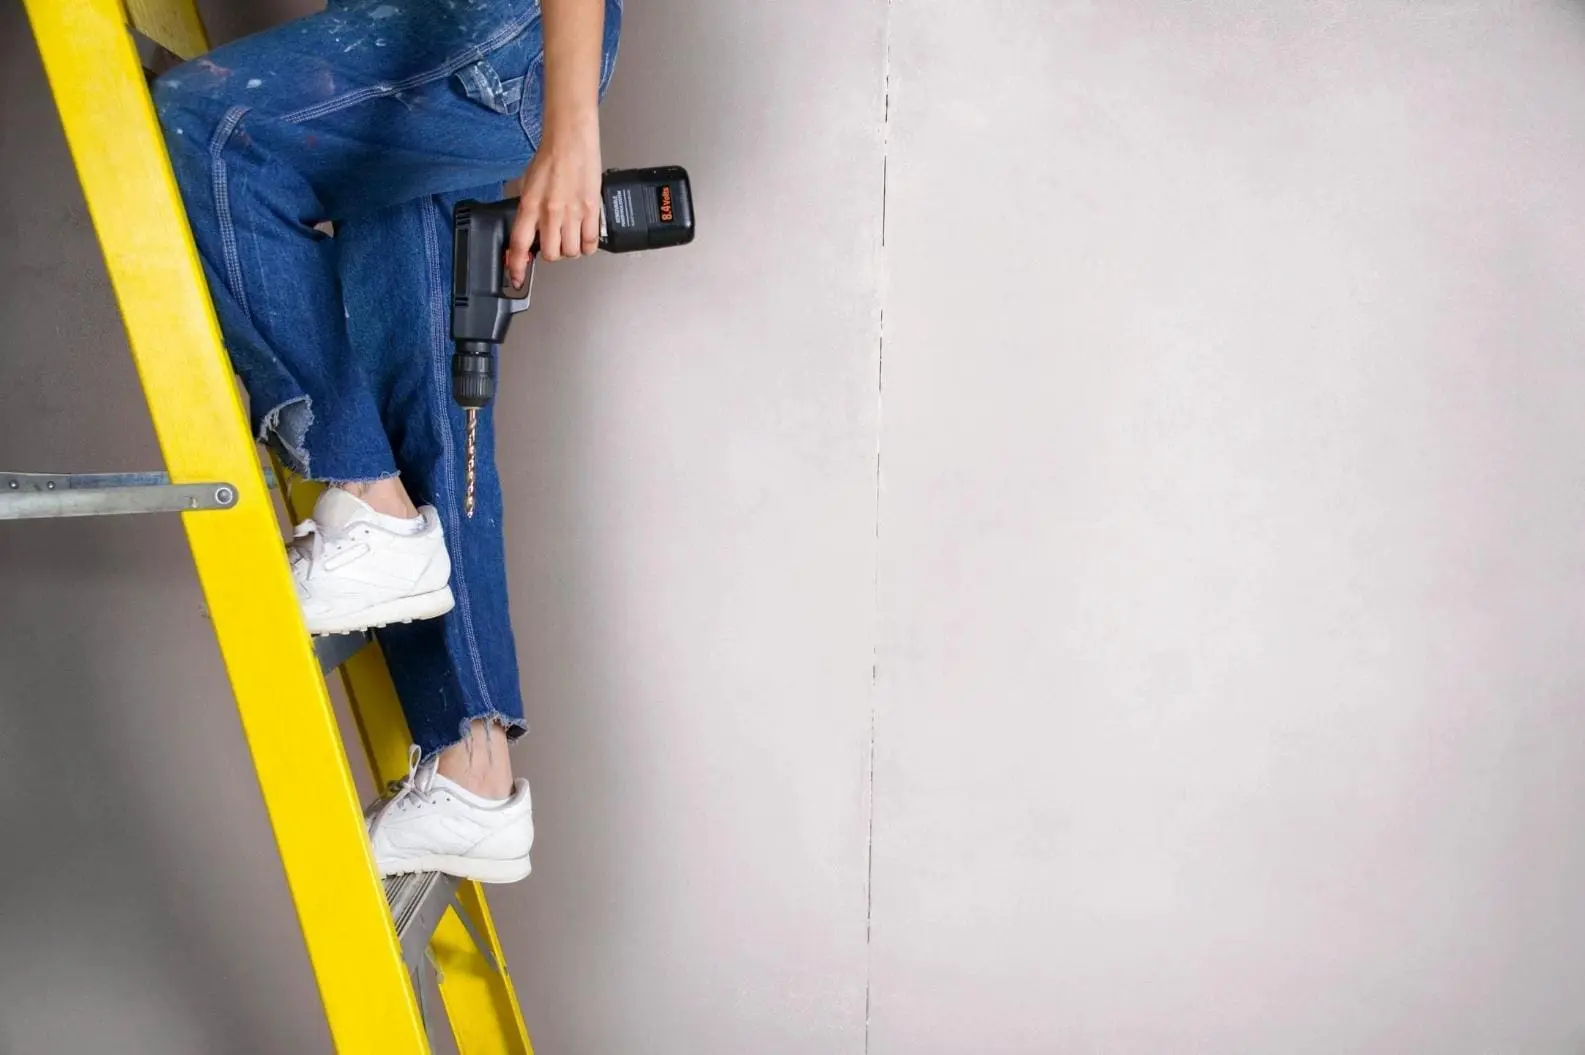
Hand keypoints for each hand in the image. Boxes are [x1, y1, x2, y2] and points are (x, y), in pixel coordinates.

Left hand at [506, 114, 601, 284]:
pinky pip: (590, 244)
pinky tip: (584, 237)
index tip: (517, 278)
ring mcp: (572, 214)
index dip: (517, 266)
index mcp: (529, 206)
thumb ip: (527, 210)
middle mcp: (550, 213)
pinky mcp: (591, 211)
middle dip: (551, 253)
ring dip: (570, 250)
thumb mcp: (528, 184)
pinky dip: (587, 246)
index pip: (519, 245)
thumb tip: (527, 231)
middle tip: (553, 243)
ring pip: (570, 252)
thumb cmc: (550, 157)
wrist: (571, 140)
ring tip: (570, 238)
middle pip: (550, 254)